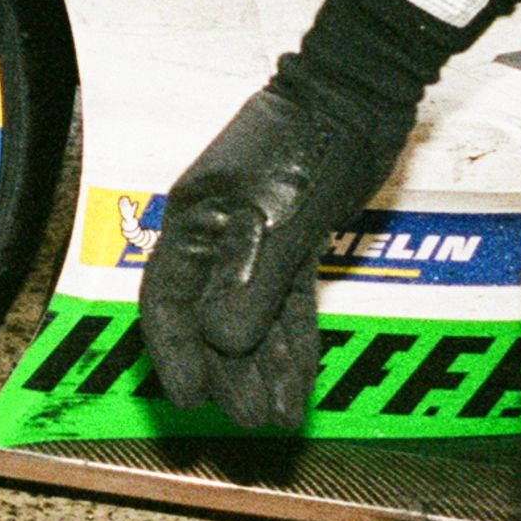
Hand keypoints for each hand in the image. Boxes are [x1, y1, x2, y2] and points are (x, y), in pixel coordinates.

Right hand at [135, 82, 406, 432]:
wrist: (356, 96)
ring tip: (275, 418)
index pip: (164, 301)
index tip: (189, 399)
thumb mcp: (276, 218)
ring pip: (251, 319)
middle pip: (208, 319)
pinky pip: (287, 306)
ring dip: (262, 369)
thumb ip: (249, 282)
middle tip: (244, 423)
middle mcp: (218, 236)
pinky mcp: (295, 242)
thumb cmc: (307, 142)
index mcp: (193, 223)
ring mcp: (257, 240)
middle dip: (226, 375)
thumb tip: (222, 343)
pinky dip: (292, 344)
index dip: (173, 354)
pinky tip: (297, 381)